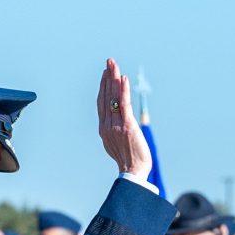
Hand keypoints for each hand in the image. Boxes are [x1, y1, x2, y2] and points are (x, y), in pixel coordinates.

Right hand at [95, 59, 152, 177]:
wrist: (132, 173)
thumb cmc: (128, 161)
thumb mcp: (116, 144)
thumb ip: (113, 131)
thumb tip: (114, 124)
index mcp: (103, 129)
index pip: (101, 103)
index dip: (102, 87)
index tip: (105, 74)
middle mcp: (107, 125)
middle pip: (105, 96)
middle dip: (107, 77)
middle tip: (109, 62)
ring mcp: (116, 125)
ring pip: (113, 97)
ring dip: (113, 79)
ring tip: (114, 65)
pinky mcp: (127, 126)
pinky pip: (124, 104)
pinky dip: (123, 90)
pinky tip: (123, 78)